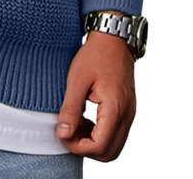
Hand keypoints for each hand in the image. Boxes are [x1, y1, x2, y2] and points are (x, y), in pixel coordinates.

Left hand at [56, 29, 135, 160]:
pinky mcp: (127, 110)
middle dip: (86, 149)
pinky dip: (100, 135)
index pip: (100, 145)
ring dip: (93, 143)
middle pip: (109, 153)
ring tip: (76, 124)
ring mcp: (129, 114)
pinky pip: (116, 134)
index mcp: (115, 108)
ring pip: (114, 146)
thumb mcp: (77, 79)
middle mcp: (127, 115)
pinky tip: (85, 119)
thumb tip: (63, 134)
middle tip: (69, 132)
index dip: (78, 146)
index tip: (63, 134)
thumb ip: (70, 109)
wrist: (113, 39)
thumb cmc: (95, 55)